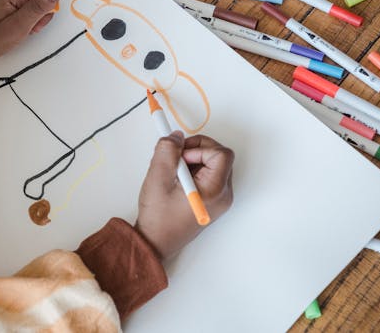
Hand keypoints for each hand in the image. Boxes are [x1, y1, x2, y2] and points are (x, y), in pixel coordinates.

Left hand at [0, 0, 59, 64]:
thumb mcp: (16, 28)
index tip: (28, 26)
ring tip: (12, 27)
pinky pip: (22, 1)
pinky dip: (20, 14)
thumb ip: (37, 8)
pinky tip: (9, 23)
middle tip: (19, 29)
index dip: (41, 14)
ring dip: (28, 17)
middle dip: (34, 16)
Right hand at [135, 132, 233, 259]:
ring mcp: (220, 199)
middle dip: (197, 151)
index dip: (200, 147)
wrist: (156, 242)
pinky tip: (178, 180)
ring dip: (194, 160)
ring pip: (214, 164)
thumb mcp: (157, 177)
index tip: (181, 155)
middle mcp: (223, 195)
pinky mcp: (213, 201)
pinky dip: (194, 170)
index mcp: (215, 190)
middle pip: (220, 157)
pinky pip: (210, 175)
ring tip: (175, 172)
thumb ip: (167, 151)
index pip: (221, 153)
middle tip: (176, 158)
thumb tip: (177, 136)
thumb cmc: (158, 217)